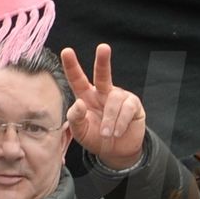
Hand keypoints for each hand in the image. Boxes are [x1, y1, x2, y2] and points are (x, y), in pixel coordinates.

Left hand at [61, 44, 145, 168]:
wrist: (116, 151)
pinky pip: (127, 109)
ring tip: (106, 133)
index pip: (77, 79)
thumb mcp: (80, 131)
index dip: (71, 66)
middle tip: (103, 47)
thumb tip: (78, 103)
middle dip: (103, 60)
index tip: (66, 51)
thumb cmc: (95, 137)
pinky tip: (117, 132)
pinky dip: (120, 123)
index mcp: (86, 96)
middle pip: (103, 74)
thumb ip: (75, 118)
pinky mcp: (133, 105)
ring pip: (114, 100)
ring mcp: (119, 97)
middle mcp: (103, 92)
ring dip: (109, 120)